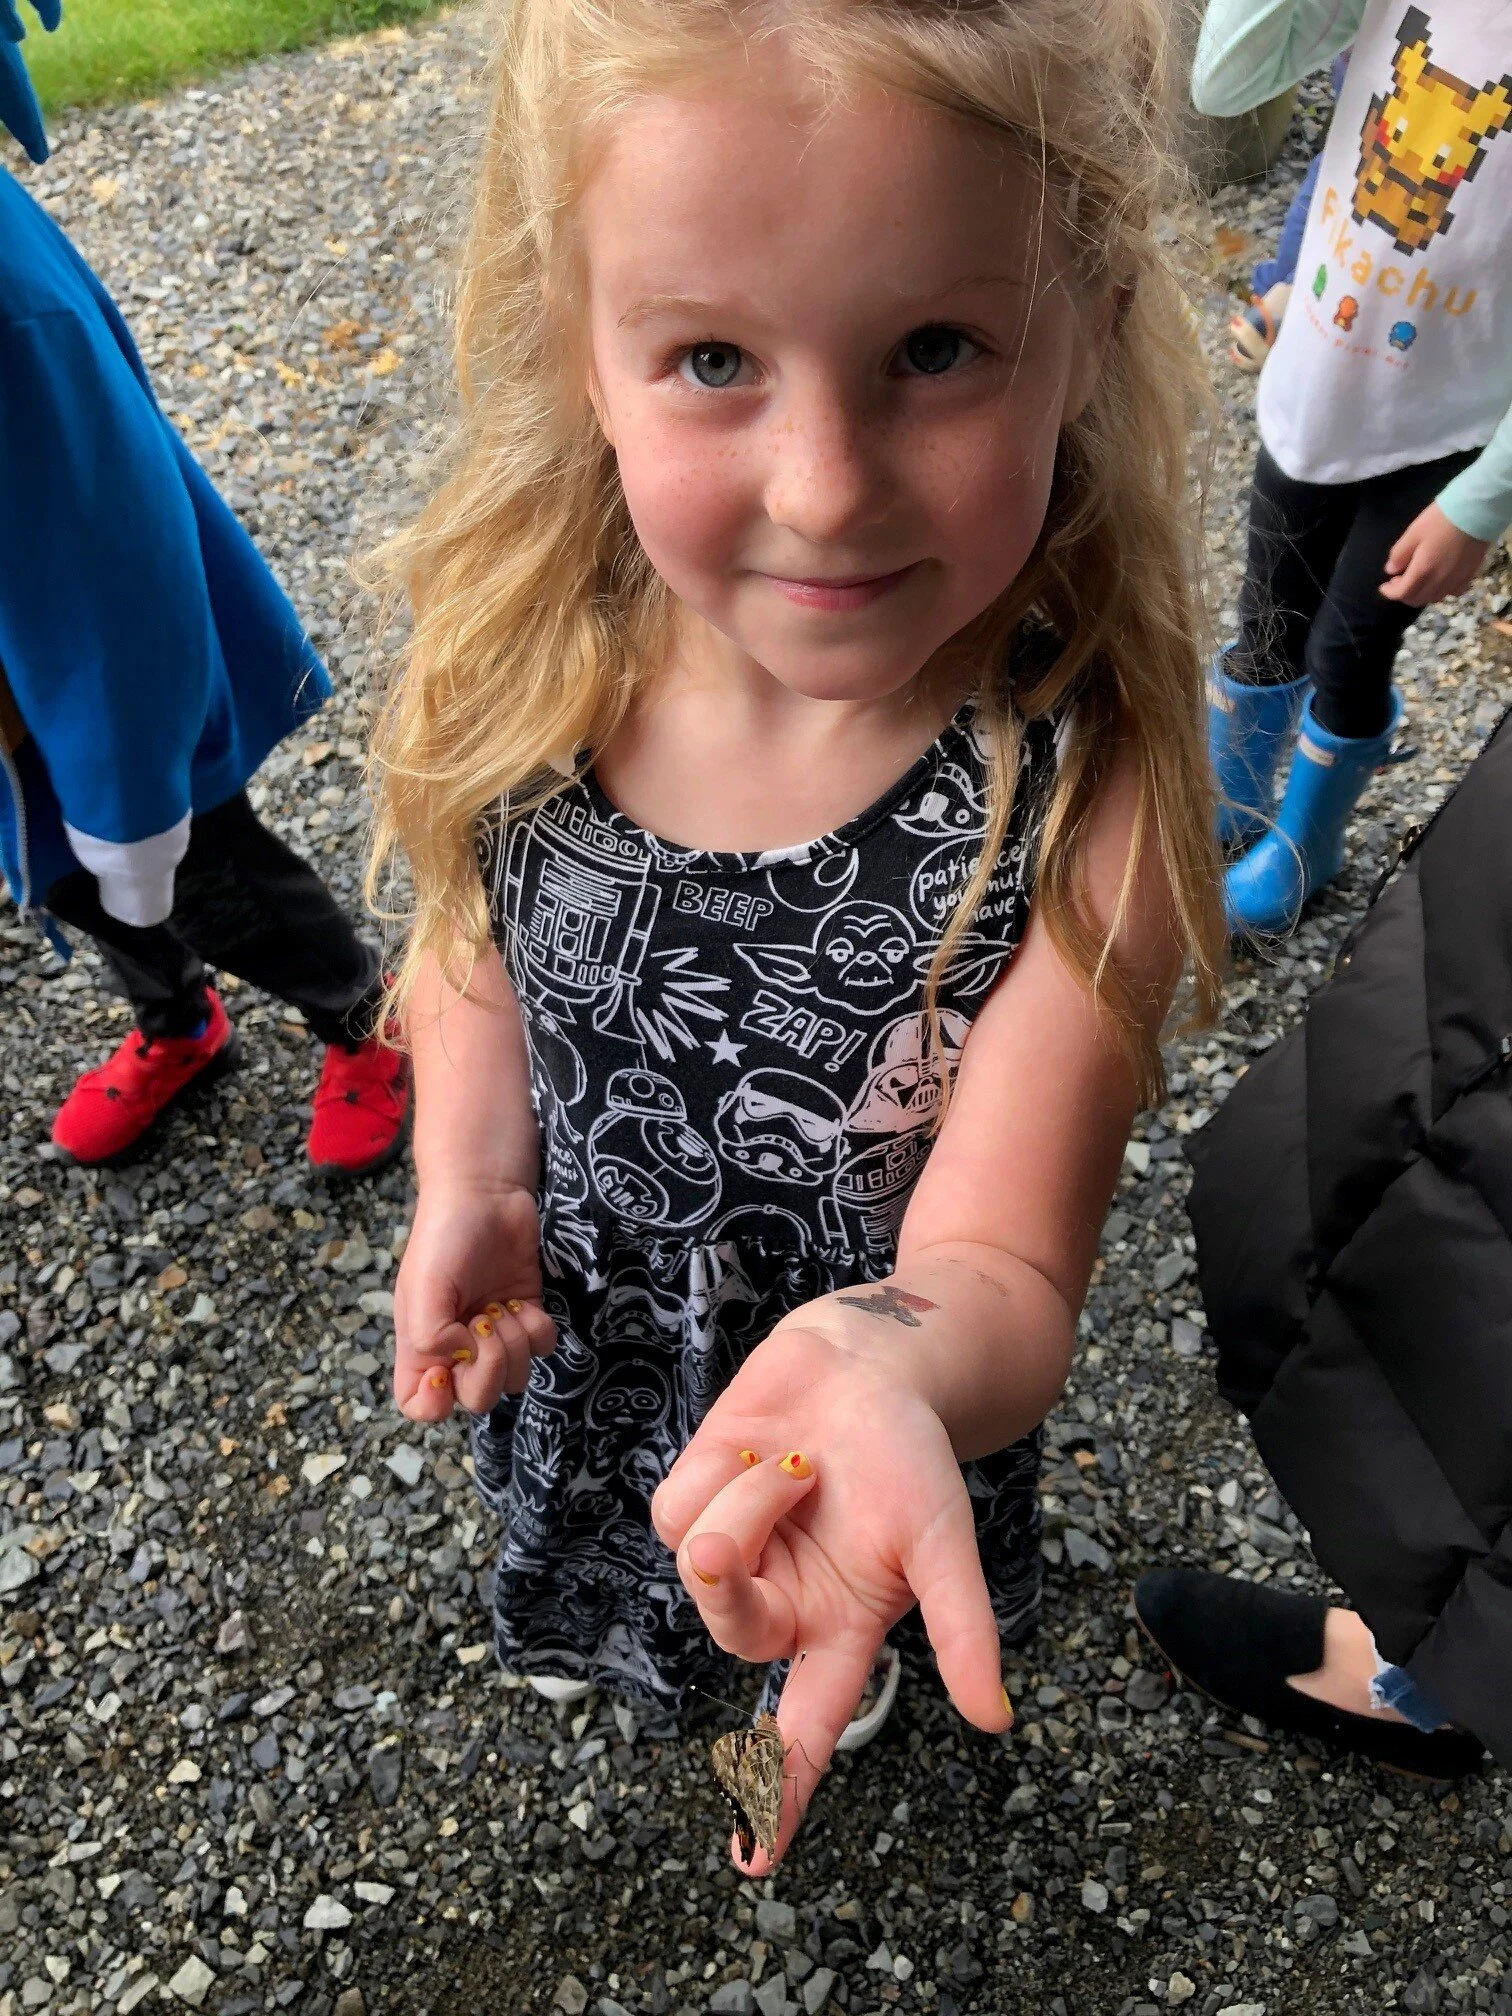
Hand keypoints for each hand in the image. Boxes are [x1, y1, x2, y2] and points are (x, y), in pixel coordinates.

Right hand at [392, 1181, 554, 1421]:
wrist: (486, 1195)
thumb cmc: (444, 1237)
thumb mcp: (423, 1287)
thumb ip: (432, 1338)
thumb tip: (464, 1358)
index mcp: (421, 1348)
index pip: (418, 1407)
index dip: (434, 1403)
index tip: (445, 1371)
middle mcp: (457, 1349)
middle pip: (476, 1400)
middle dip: (488, 1369)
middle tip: (484, 1324)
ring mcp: (495, 1335)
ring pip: (515, 1379)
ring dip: (514, 1345)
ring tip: (501, 1307)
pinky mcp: (527, 1316)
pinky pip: (543, 1349)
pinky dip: (537, 1330)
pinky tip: (522, 1303)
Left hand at [652, 1324, 1012, 1873]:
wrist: (867, 1363)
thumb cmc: (912, 1455)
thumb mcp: (944, 1540)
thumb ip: (962, 1627)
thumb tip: (995, 1720)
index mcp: (839, 1629)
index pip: (804, 1732)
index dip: (779, 1798)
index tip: (751, 1863)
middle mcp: (780, 1603)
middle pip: (731, 1631)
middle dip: (737, 1576)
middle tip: (778, 1500)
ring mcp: (732, 1554)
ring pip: (700, 1558)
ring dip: (755, 1494)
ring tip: (802, 1460)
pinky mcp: (691, 1501)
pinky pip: (676, 1510)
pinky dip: (721, 1470)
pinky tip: (761, 1446)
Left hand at [1380, 502, 1490, 605]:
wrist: (1476, 512)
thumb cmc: (1441, 520)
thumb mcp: (1413, 533)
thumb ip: (1400, 554)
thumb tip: (1391, 570)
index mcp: (1423, 571)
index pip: (1402, 593)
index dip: (1390, 593)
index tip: (1384, 586)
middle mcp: (1440, 581)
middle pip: (1417, 600)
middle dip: (1404, 594)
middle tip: (1399, 580)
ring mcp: (1456, 580)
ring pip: (1435, 598)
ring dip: (1422, 594)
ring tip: (1418, 580)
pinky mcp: (1470, 575)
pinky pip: (1454, 592)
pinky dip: (1443, 591)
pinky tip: (1440, 581)